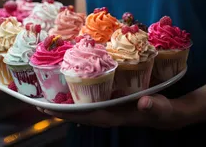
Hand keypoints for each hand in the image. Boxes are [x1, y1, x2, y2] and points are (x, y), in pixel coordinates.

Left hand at [37, 94, 184, 129]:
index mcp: (115, 117)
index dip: (69, 114)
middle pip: (79, 114)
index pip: (88, 116)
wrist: (166, 113)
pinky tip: (71, 88)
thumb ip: (154, 106)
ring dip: (66, 103)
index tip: (50, 108)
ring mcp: (108, 109)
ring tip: (49, 95)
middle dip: (60, 110)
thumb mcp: (161, 108)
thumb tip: (144, 102)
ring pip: (83, 108)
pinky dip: (79, 96)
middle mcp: (108, 114)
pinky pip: (91, 101)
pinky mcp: (111, 103)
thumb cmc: (163, 111)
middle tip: (39, 102)